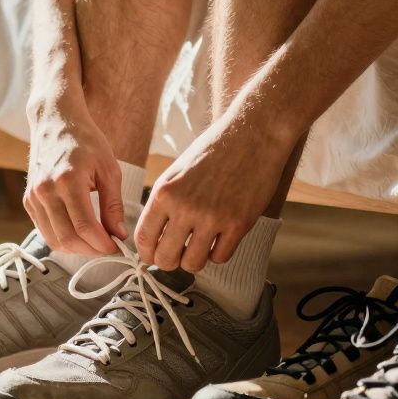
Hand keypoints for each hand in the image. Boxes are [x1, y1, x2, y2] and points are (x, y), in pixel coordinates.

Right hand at [25, 103, 124, 254]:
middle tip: (109, 248)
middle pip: (68, 238)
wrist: (56, 123)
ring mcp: (33, 197)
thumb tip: (118, 235)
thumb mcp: (109, 169)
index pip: (85, 227)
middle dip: (92, 250)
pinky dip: (63, 239)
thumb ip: (113, 205)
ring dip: (77, 249)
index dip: (103, 245)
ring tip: (96, 243)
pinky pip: (45, 231)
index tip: (118, 248)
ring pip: (54, 240)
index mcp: (68, 181)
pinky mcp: (28, 201)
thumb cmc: (86, 141)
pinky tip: (80, 234)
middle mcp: (45, 191)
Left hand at [136, 113, 294, 271]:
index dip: (146, 254)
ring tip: (200, 245)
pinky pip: (221, 258)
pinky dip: (219, 252)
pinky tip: (221, 237)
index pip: (144, 240)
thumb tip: (153, 237)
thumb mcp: (176, 173)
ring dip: (195, 259)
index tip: (153, 256)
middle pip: (165, 259)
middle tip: (177, 254)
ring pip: (193, 264)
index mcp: (164, 193)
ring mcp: (213, 218)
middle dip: (169, 262)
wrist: (253, 134)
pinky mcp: (239, 224)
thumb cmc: (213, 151)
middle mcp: (185, 208)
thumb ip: (163, 204)